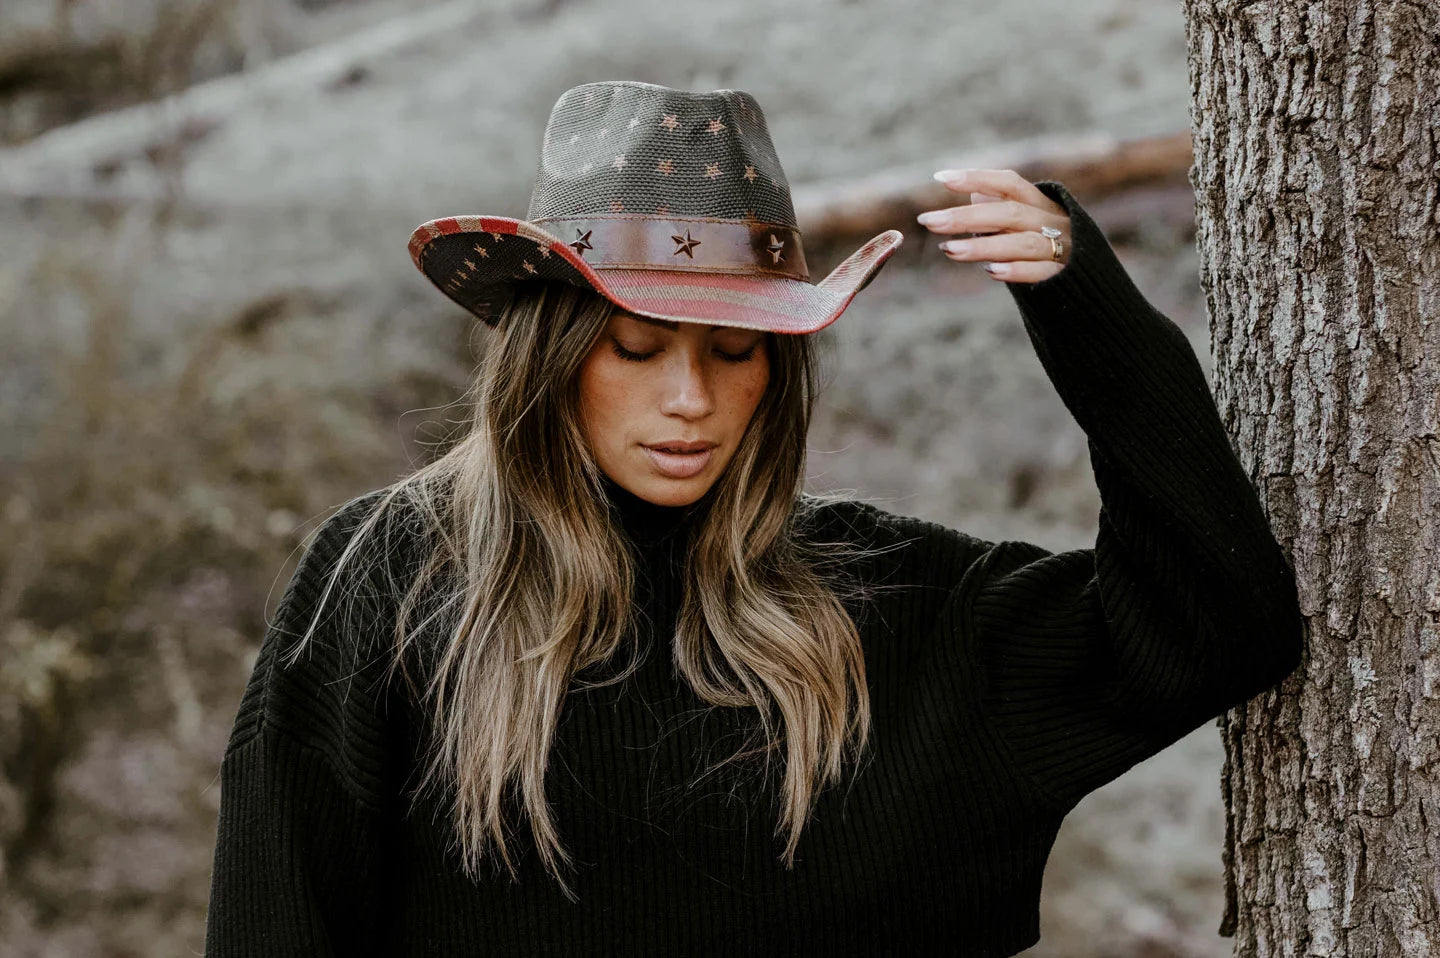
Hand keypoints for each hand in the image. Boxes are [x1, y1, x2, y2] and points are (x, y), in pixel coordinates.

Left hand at [916, 168, 1070, 283]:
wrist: (1096, 289)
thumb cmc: (1052, 253)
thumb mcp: (1028, 229)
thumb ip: (1002, 214)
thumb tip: (973, 193)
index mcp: (1042, 205)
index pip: (1009, 183)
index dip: (977, 177)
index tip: (940, 178)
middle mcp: (1054, 222)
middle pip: (1009, 213)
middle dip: (966, 217)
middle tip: (929, 221)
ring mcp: (1063, 249)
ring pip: (1022, 243)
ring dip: (984, 246)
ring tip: (949, 250)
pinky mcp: (1066, 277)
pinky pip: (1042, 271)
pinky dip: (1018, 270)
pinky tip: (991, 272)